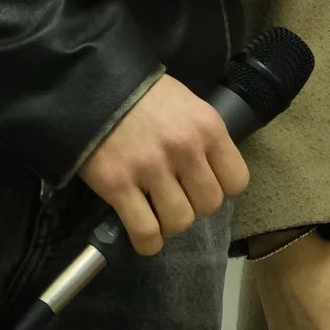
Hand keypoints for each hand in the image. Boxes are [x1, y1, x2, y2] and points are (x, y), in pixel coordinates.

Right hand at [80, 74, 248, 255]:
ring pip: (179, 221)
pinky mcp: (118, 185)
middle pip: (208, 205)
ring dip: (170, 224)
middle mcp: (185, 150)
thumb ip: (202, 136)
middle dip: (194, 206)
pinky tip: (145, 236)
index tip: (204, 185)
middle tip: (177, 197)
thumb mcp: (187, 104)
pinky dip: (147, 242)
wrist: (93, 87)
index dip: (221, 187)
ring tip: (158, 212)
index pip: (237, 180)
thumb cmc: (143, 95)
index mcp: (208, 128)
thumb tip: (210, 169)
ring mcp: (152, 169)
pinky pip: (145, 230)